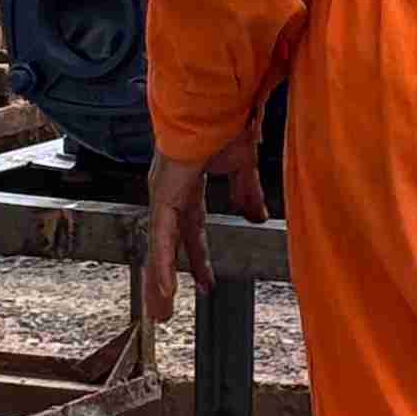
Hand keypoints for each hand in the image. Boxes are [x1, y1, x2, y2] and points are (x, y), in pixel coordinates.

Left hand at [141, 128, 270, 327]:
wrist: (218, 100)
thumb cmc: (227, 121)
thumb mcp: (243, 166)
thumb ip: (247, 192)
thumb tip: (257, 217)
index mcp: (187, 186)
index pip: (192, 231)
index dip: (198, 257)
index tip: (206, 283)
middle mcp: (170, 193)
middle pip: (168, 246)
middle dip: (167, 279)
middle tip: (165, 310)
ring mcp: (163, 195)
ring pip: (159, 249)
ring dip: (158, 283)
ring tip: (159, 315)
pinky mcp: (164, 196)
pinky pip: (161, 239)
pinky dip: (162, 266)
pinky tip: (163, 292)